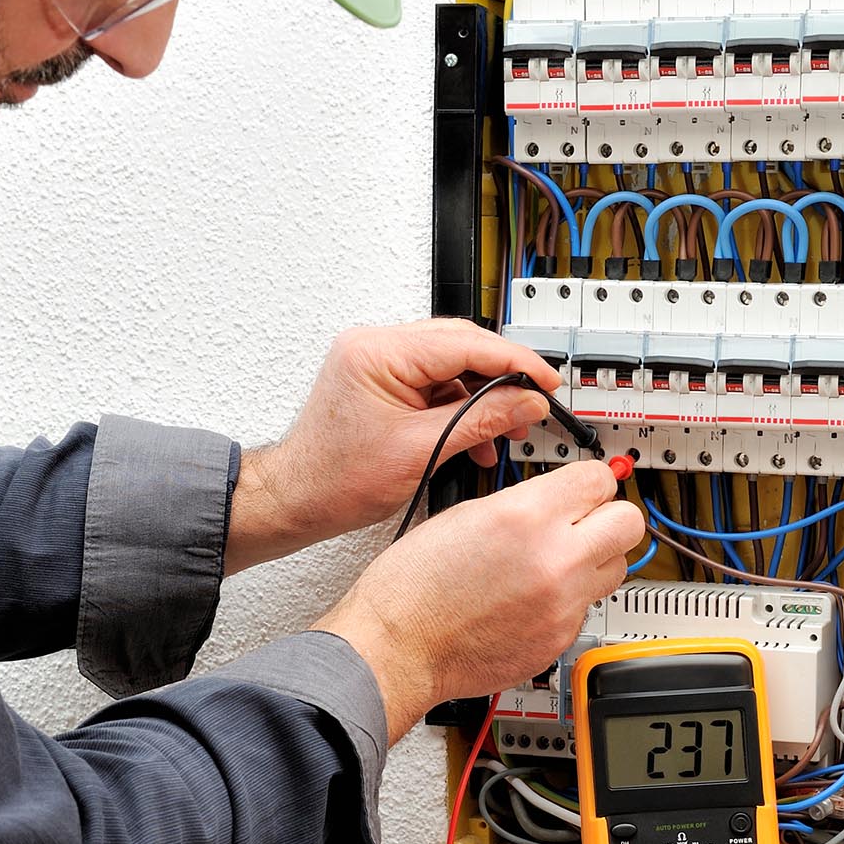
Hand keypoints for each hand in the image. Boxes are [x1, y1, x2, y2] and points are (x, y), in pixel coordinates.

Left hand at [225, 320, 560, 574]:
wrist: (299, 501)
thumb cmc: (335, 480)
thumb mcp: (421, 451)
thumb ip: (481, 421)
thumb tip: (526, 403)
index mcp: (377, 353)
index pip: (464, 343)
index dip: (514, 363)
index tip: (545, 380)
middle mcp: (374, 347)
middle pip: (461, 346)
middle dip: (502, 378)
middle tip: (534, 402)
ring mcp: (377, 362)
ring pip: (452, 365)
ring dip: (483, 398)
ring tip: (505, 430)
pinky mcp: (382, 382)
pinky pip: (435, 383)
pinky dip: (461, 408)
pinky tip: (477, 437)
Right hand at [316, 461, 644, 744]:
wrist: (398, 646)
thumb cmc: (414, 584)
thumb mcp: (466, 514)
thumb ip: (526, 503)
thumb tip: (561, 499)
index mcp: (527, 517)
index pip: (600, 479)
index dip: (592, 480)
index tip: (585, 488)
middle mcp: (555, 560)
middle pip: (629, 523)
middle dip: (608, 517)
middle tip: (586, 521)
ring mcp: (562, 605)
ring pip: (618, 568)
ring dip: (595, 559)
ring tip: (559, 562)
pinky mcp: (560, 639)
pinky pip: (587, 607)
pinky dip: (568, 599)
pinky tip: (533, 598)